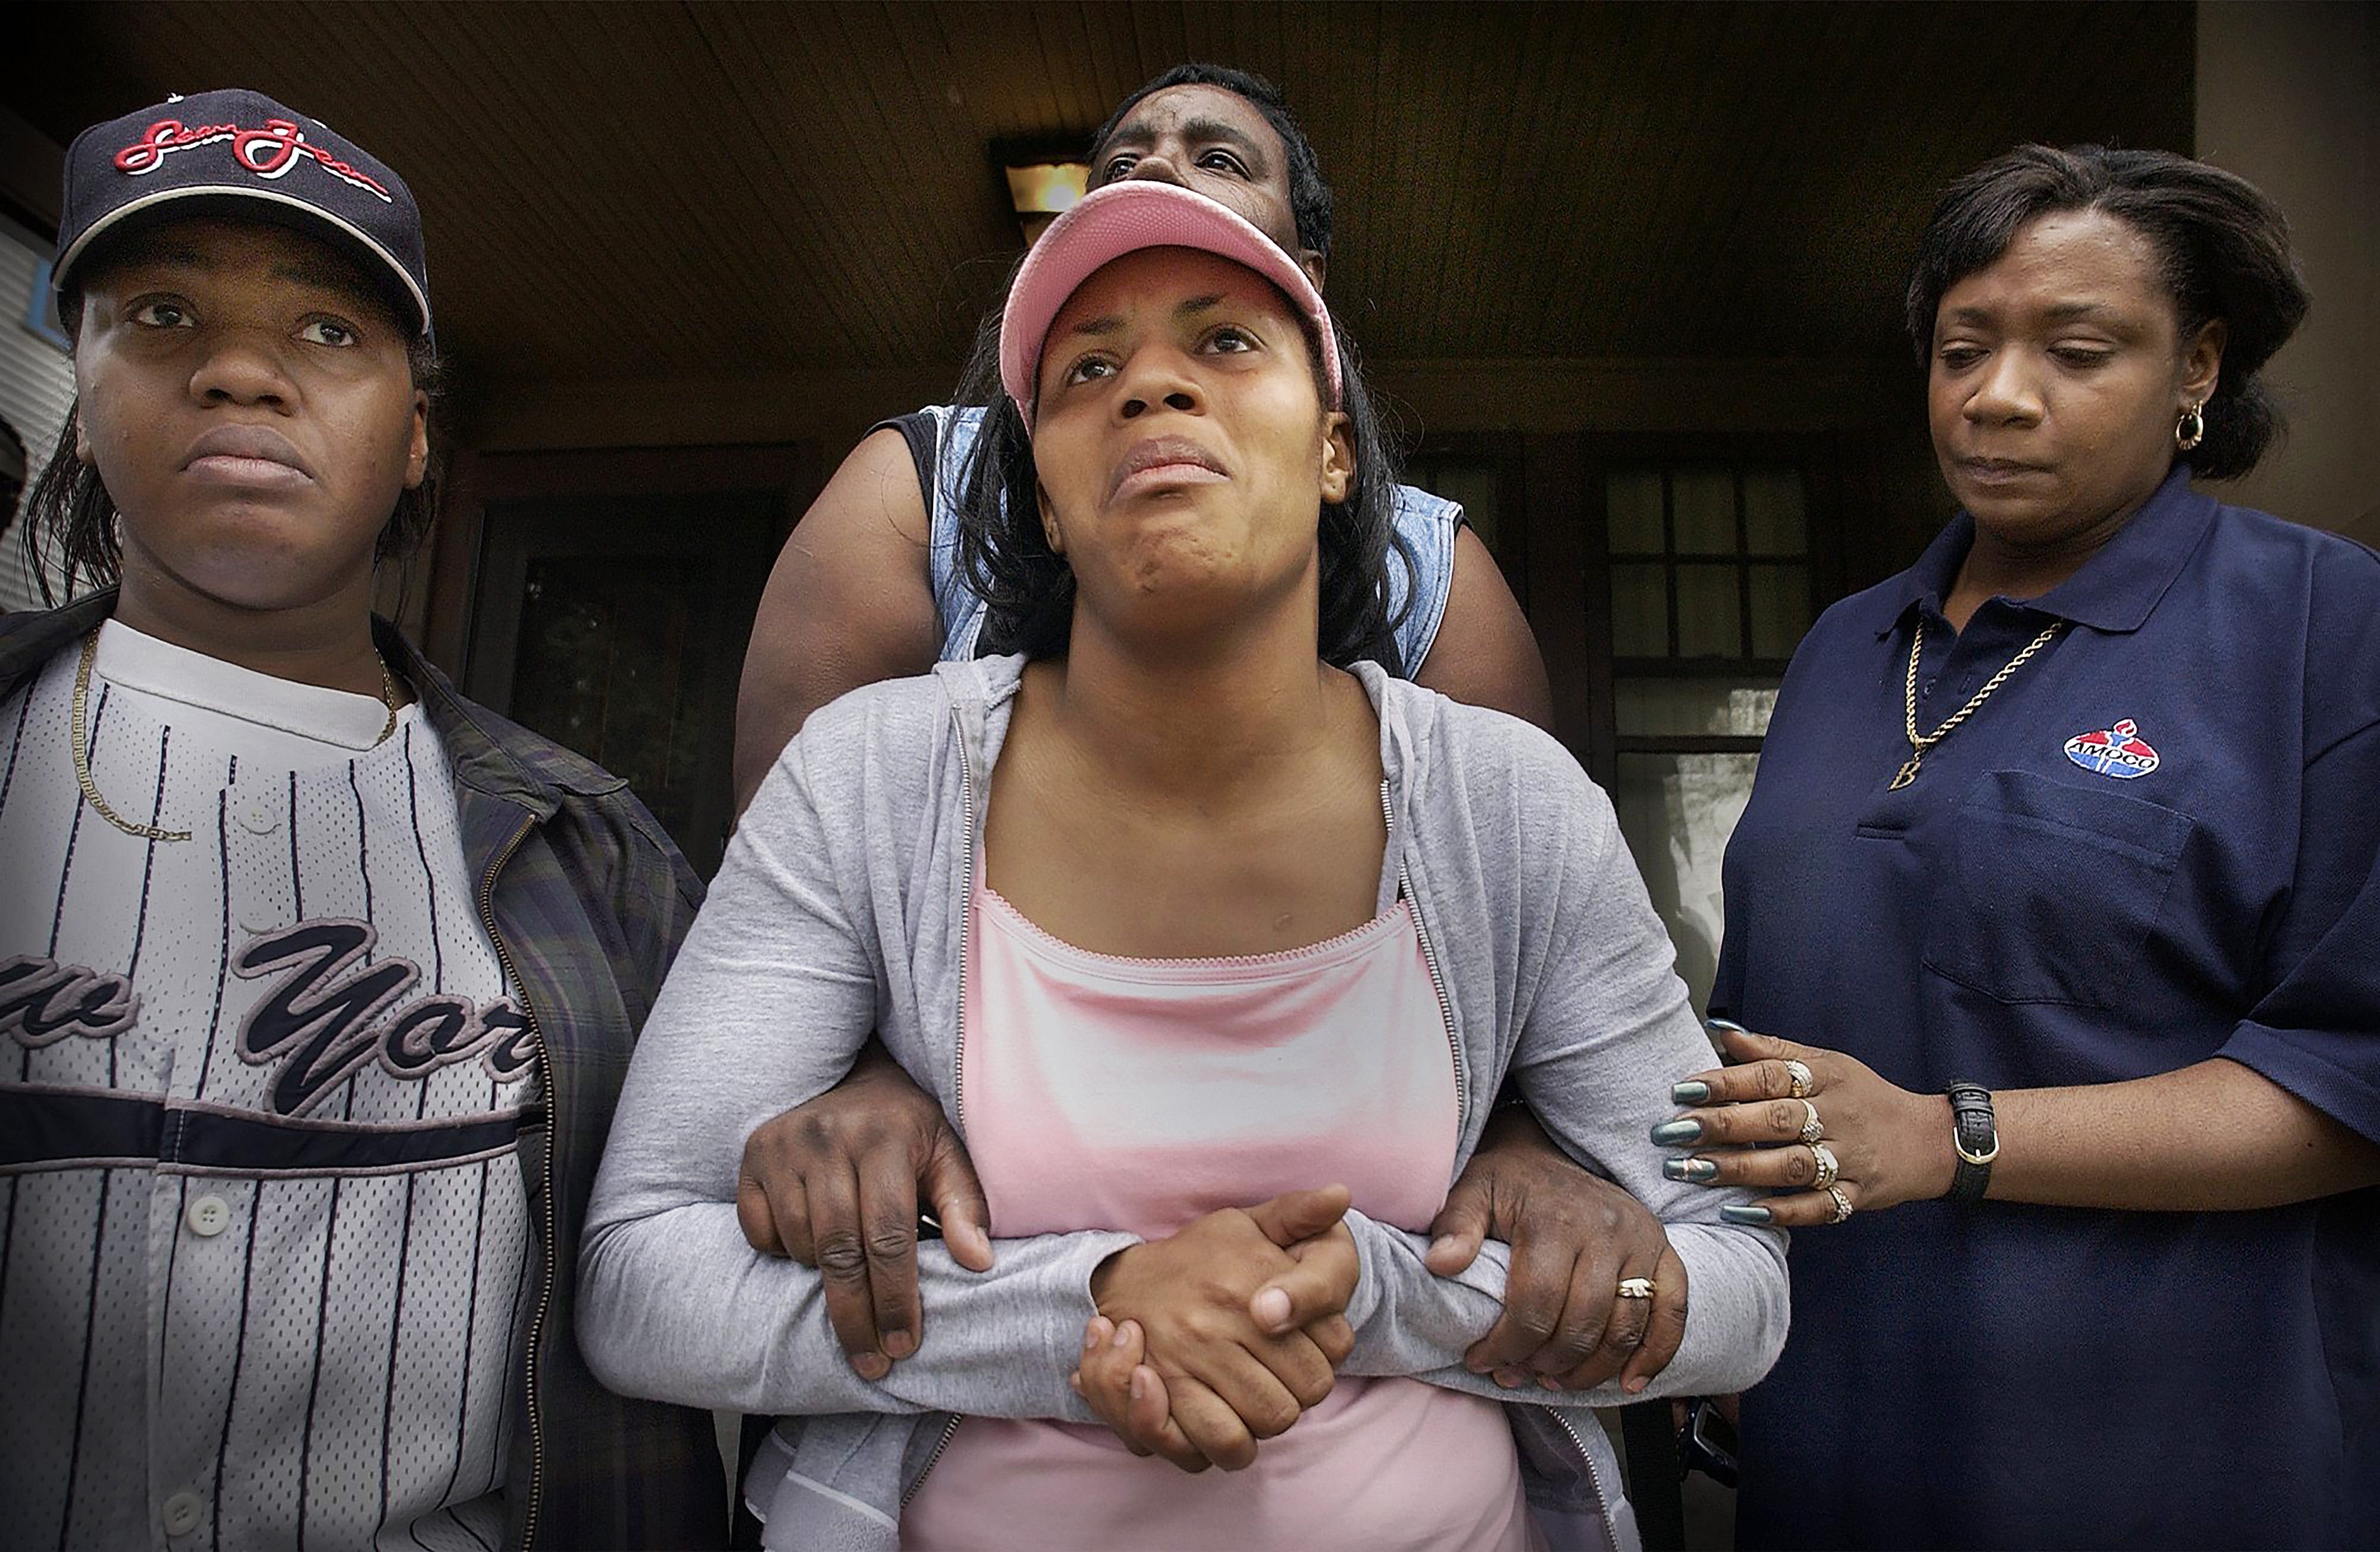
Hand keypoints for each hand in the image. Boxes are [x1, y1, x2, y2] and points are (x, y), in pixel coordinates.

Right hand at [735, 1041, 990, 1378]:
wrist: (857, 1077)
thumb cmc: (910, 1130)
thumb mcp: (948, 1155)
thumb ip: (966, 1207)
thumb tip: (979, 1262)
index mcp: (885, 1137)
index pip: (889, 1235)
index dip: (896, 1298)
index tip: (904, 1345)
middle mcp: (828, 1137)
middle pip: (840, 1249)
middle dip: (857, 1316)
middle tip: (872, 1363)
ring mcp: (783, 1144)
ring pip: (800, 1244)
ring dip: (824, 1280)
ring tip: (851, 1292)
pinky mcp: (752, 1154)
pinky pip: (759, 1230)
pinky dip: (784, 1252)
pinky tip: (810, 1251)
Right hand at [1081, 1186, 1357, 1470]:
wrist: (1122, 1281)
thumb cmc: (1198, 1255)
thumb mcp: (1247, 1223)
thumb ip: (1299, 1212)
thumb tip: (1341, 1195)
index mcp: (1252, 1277)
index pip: (1336, 1343)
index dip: (1332, 1350)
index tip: (1311, 1341)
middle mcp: (1224, 1317)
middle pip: (1310, 1388)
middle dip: (1306, 1388)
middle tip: (1285, 1375)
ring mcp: (1193, 1357)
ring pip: (1273, 1419)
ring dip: (1273, 1418)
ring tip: (1261, 1399)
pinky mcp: (1167, 1393)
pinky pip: (1224, 1441)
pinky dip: (1237, 1444)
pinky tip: (1235, 1425)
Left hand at [1426, 1105, 1687, 1393]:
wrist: (1547, 1155)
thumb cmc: (1507, 1181)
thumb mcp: (1472, 1192)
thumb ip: (1455, 1227)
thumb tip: (1440, 1264)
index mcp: (1555, 1220)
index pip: (1536, 1306)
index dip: (1507, 1346)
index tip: (1482, 1362)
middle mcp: (1607, 1229)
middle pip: (1583, 1324)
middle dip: (1546, 1363)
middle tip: (1518, 1375)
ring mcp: (1642, 1240)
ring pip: (1626, 1328)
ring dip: (1592, 1370)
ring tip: (1556, 1380)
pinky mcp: (1664, 1250)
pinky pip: (1673, 1310)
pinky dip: (1655, 1353)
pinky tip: (1628, 1383)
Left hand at [1656, 1021, 1955, 1225]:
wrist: (1929, 1141)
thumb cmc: (1863, 1097)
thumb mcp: (1827, 1064)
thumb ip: (1774, 1051)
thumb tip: (1721, 1031)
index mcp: (1827, 1078)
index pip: (1771, 1076)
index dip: (1725, 1082)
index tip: (1681, 1090)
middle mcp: (1838, 1117)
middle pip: (1776, 1120)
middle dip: (1720, 1126)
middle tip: (1670, 1133)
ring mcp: (1850, 1159)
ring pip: (1790, 1166)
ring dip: (1737, 1170)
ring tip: (1689, 1172)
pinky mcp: (1858, 1197)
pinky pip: (1817, 1208)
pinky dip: (1778, 1212)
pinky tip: (1738, 1213)